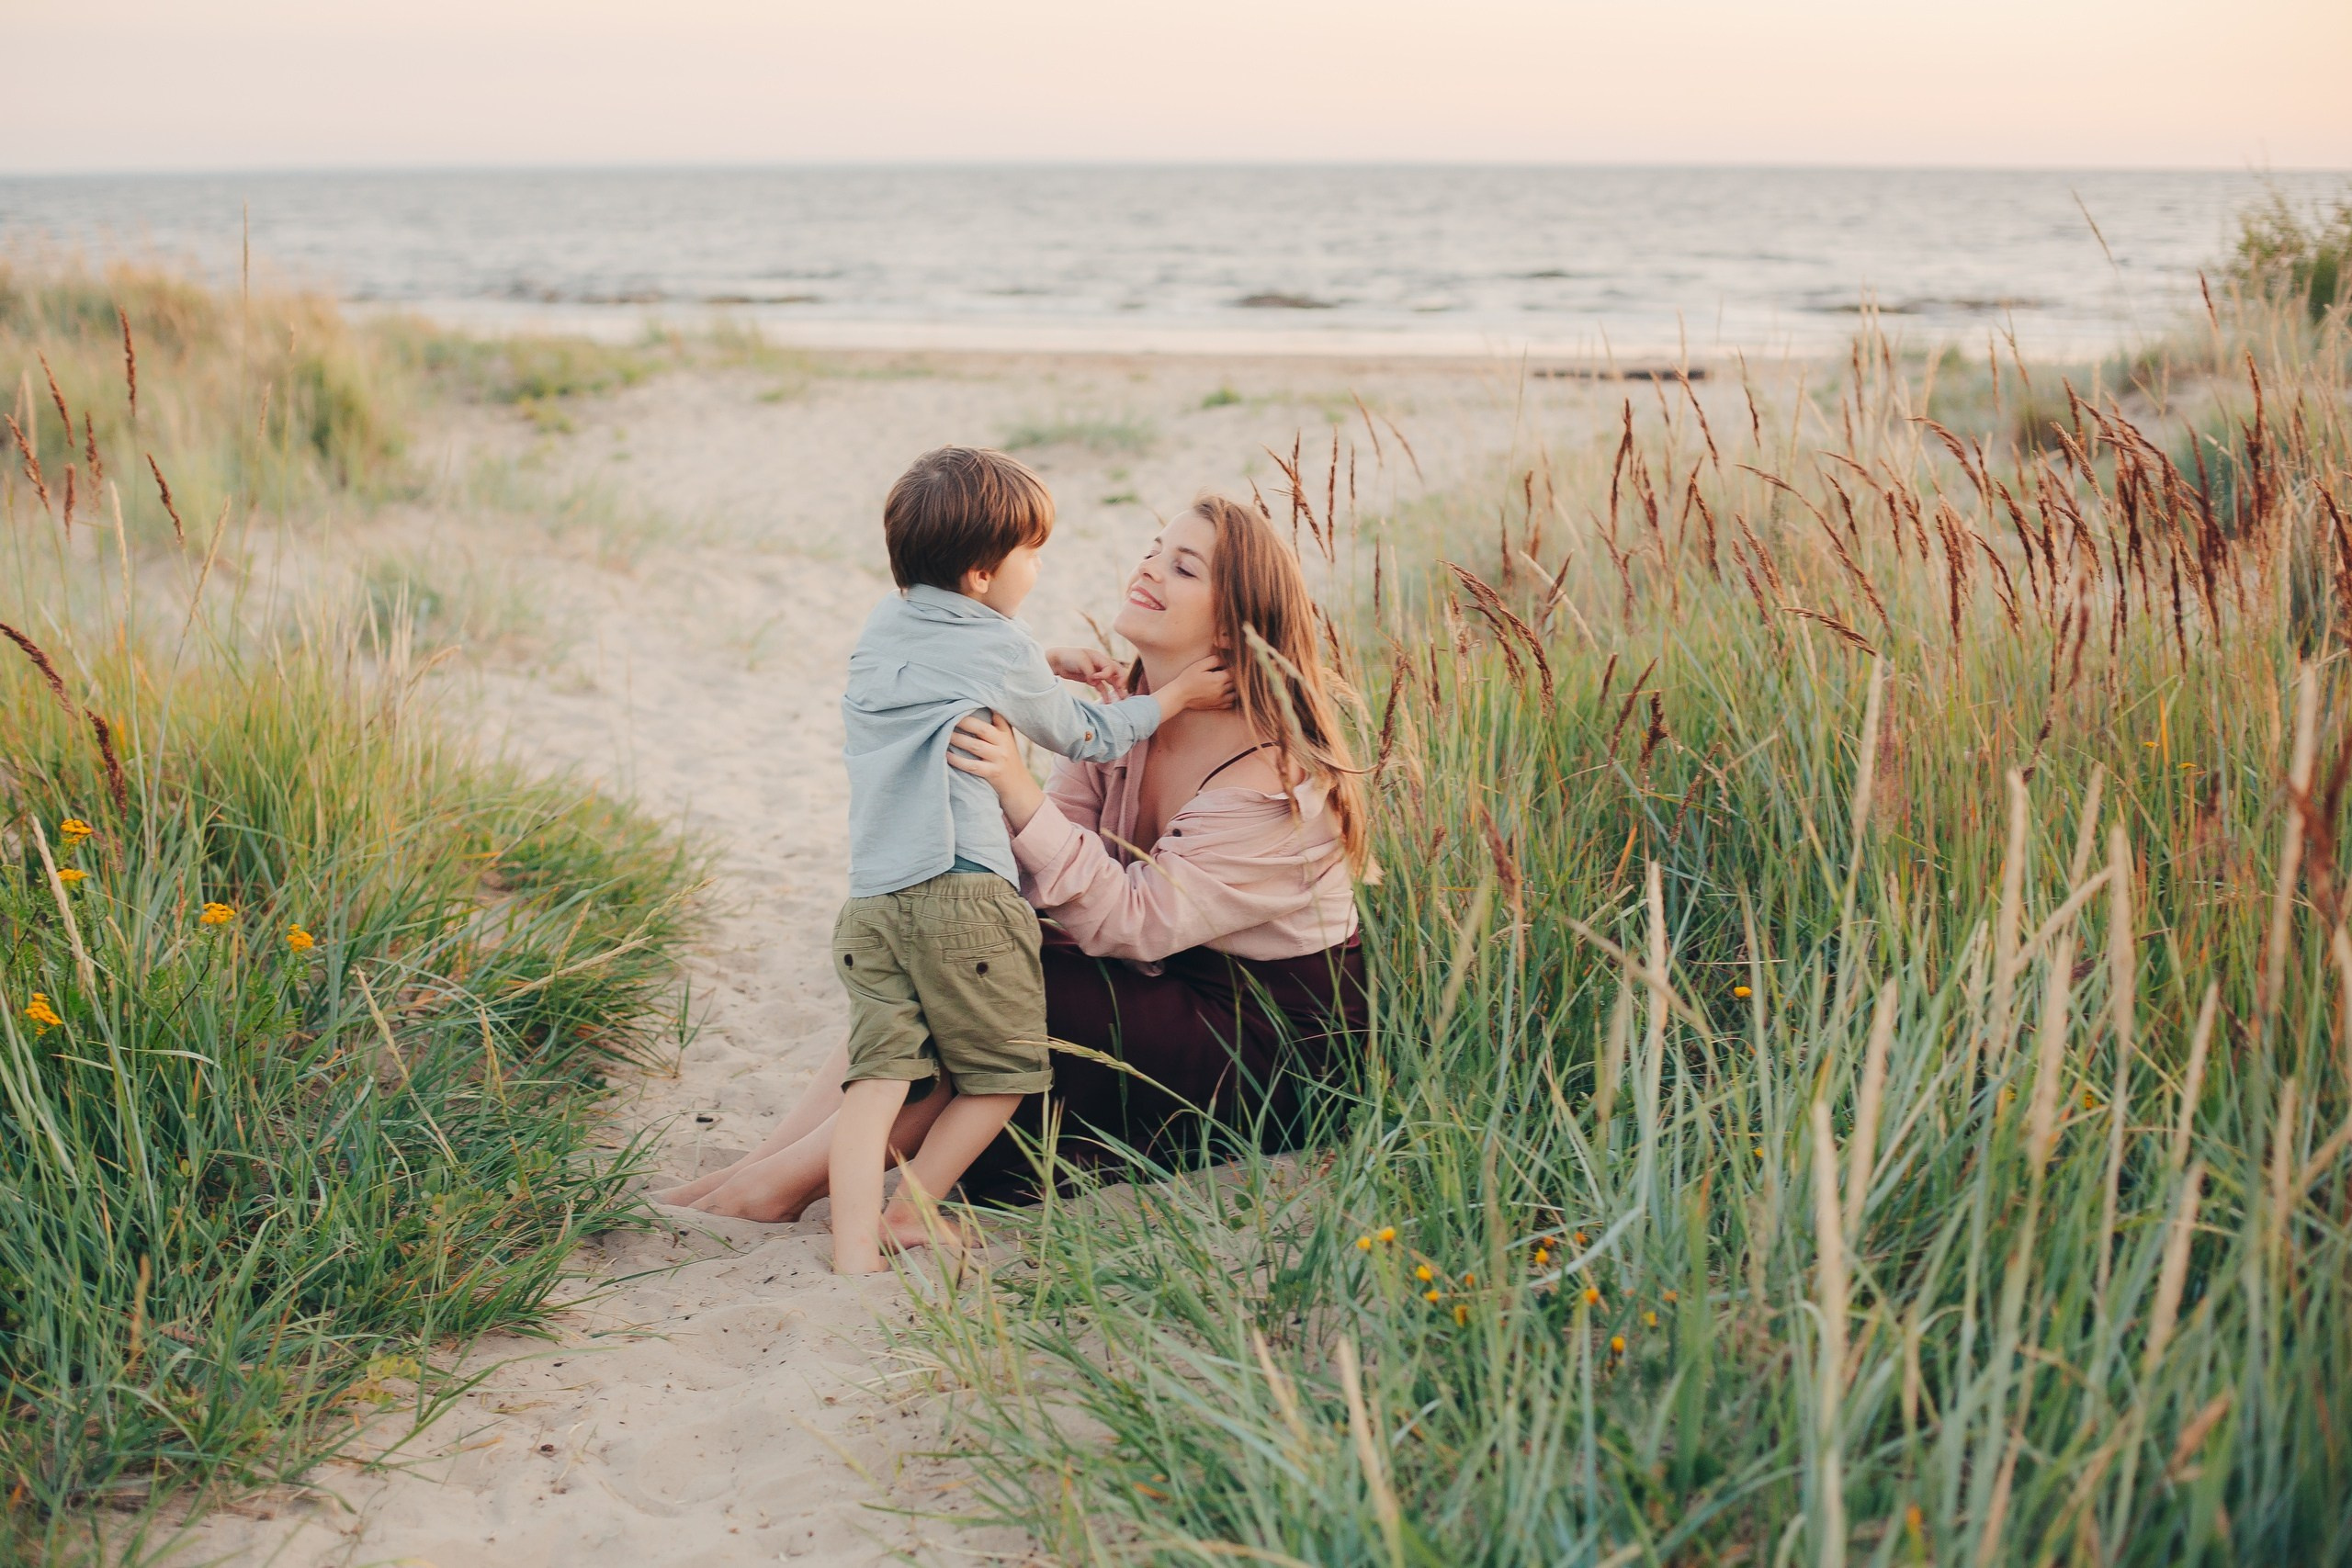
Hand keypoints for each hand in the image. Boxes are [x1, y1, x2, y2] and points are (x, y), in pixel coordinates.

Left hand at [947, 712, 1047, 830]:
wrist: (1018, 786)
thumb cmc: (1006, 759)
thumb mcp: (1006, 739)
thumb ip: (997, 724)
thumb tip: (979, 703)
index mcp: (1005, 733)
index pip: (996, 715)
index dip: (981, 706)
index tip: (964, 700)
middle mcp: (1004, 744)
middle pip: (982, 729)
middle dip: (964, 721)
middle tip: (947, 714)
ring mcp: (999, 759)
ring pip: (975, 746)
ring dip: (957, 739)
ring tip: (942, 733)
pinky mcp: (993, 773)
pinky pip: (973, 766)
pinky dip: (958, 760)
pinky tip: (946, 755)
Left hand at [1046, 646, 1125, 699]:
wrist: (1057, 662)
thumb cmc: (1069, 657)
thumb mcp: (1080, 661)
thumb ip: (1090, 671)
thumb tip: (1096, 682)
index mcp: (1099, 657)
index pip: (1111, 667)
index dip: (1106, 674)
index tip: (1095, 678)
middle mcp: (1101, 665)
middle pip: (1117, 673)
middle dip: (1121, 682)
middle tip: (1122, 692)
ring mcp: (1097, 673)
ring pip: (1111, 682)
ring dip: (1117, 690)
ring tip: (1122, 700)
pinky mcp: (1091, 680)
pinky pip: (1102, 688)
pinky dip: (1105, 694)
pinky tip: (1108, 702)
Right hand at [1156, 660, 1234, 713]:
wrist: (1179, 696)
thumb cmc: (1187, 679)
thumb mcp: (1198, 666)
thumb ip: (1213, 660)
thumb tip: (1224, 660)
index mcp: (1218, 679)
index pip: (1233, 671)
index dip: (1231, 666)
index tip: (1226, 664)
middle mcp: (1222, 691)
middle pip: (1235, 682)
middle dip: (1232, 676)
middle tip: (1225, 671)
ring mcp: (1220, 700)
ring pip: (1235, 692)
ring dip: (1233, 687)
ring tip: (1226, 682)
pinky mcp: (1217, 706)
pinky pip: (1230, 703)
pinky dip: (1231, 697)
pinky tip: (1225, 692)